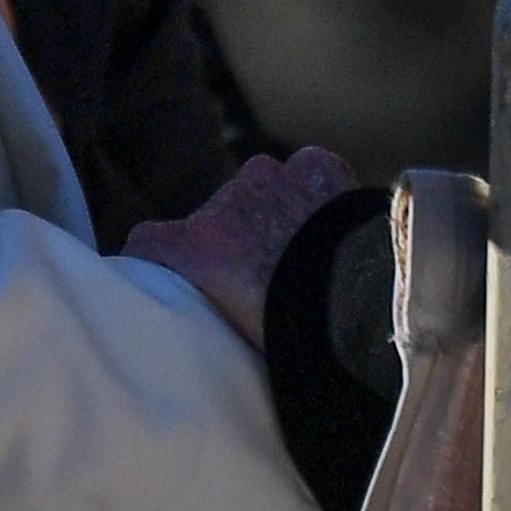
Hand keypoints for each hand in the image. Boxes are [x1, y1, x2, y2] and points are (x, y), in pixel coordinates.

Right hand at [125, 148, 357, 348]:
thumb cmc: (297, 335)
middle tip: (267, 275)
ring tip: (307, 254)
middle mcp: (226, 200)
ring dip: (276, 213)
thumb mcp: (229, 338)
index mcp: (195, 245)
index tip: (180, 276)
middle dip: (237, 239)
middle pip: (218, 217)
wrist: (361, 304)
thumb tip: (197, 344)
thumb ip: (208, 312)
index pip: (148, 242)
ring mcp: (273, 177)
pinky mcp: (316, 166)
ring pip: (263, 191)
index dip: (164, 259)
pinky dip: (317, 190)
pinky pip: (307, 172)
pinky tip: (333, 225)